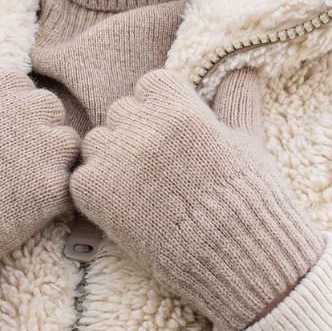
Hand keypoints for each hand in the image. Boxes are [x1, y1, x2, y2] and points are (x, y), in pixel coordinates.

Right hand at [0, 68, 80, 306]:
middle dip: (36, 130)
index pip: (21, 86)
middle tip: (14, 159)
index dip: (9, 110)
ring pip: (68, 144)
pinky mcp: (50, 192)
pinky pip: (71, 184)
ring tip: (24, 184)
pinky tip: (31, 209)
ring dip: (53, 162)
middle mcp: (23, 112)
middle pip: (51, 110)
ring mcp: (42, 151)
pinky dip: (57, 196)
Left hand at [69, 66, 324, 330]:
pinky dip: (97, 193)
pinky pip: (81, 177)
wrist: (240, 262)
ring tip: (143, 191)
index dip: (161, 108)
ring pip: (97, 142)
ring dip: (112, 160)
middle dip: (136, 133)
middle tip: (161, 168)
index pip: (150, 84)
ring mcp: (117, 160)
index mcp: (180, 107)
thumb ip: (238, 99)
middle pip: (121, 111)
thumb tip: (243, 68)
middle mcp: (144, 127)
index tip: (176, 134)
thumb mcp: (249, 142)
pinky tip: (126, 210)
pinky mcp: (96, 194)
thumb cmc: (250, 201)